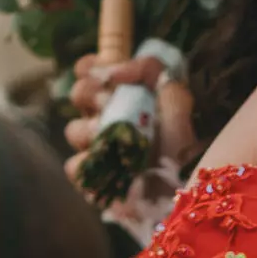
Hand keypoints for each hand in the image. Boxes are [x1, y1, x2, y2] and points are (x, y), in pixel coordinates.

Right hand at [62, 51, 199, 183]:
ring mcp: (97, 152)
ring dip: (88, 129)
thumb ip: (150, 71)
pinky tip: (108, 165)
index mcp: (124, 99)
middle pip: (77, 94)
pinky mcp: (92, 181)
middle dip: (87, 92)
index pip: (92, 73)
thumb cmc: (182, 146)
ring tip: (109, 136)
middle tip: (107, 101)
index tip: (98, 69)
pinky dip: (87, 163)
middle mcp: (107, 122)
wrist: (184, 190)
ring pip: (73, 130)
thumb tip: (113, 69)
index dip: (89, 67)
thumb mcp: (176, 99)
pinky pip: (73, 167)